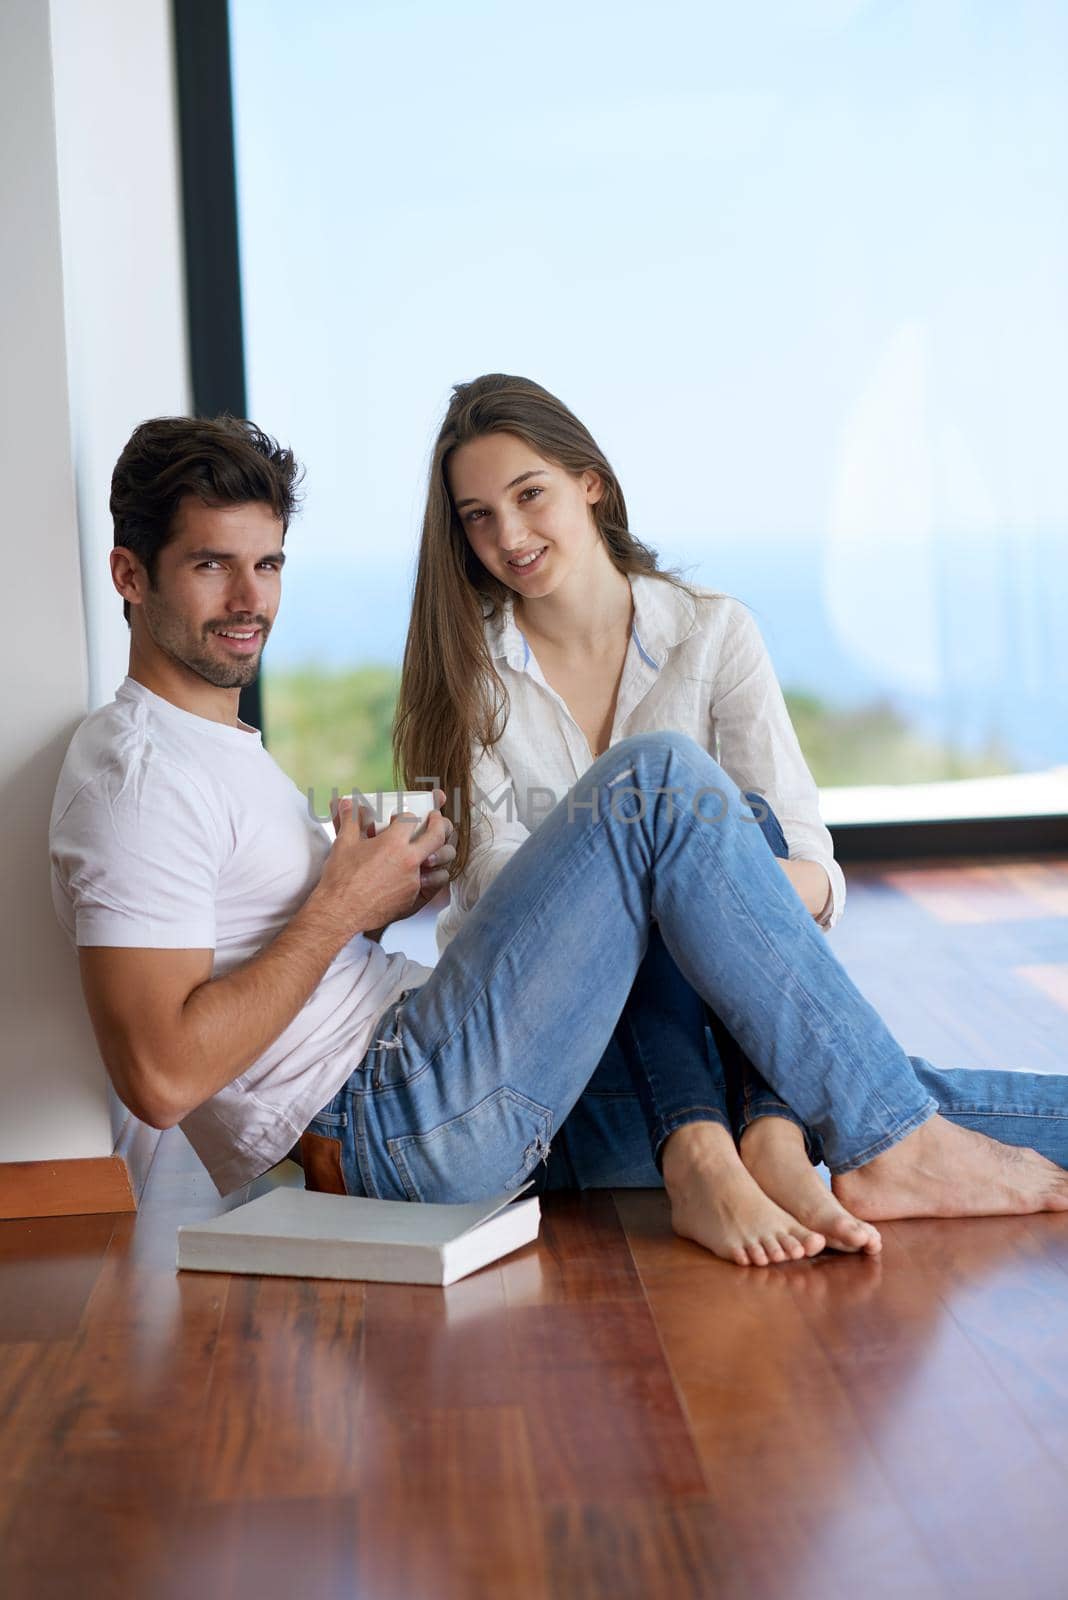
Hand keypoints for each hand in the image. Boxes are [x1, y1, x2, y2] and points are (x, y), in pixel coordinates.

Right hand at [315, 789, 453, 937]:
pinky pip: (430, 883)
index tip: (404, 817)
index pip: (411, 819)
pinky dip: (427, 875)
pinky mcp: (413, 898)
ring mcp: (413, 880)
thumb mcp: (343, 844)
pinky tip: (420, 872)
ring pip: (439, 863)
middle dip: (440, 824)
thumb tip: (347, 803)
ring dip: (439, 853)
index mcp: (393, 843)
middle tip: (436, 819)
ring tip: (432, 849)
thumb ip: (350, 820)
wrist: (341, 912)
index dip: (408, 815)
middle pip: (437, 836)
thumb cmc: (341, 879)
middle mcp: (408, 860)